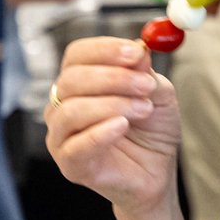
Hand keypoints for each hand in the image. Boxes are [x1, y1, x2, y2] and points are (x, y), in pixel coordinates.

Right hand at [45, 37, 182, 213]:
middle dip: (113, 77)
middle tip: (145, 84)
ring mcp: (61, 135)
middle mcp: (63, 105)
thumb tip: (139, 50)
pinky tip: (122, 126)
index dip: (105, 49)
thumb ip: (146, 72)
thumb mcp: (158, 93)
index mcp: (81, 81)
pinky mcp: (69, 164)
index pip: (78, 54)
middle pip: (72, 79)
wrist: (157, 170)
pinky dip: (100, 132)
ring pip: (71, 110)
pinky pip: (75, 145)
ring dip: (113, 105)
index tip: (135, 51)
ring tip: (144, 109)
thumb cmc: (152, 129)